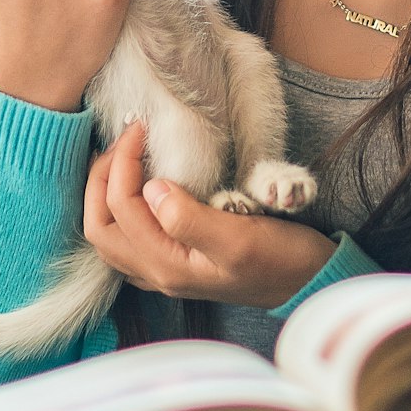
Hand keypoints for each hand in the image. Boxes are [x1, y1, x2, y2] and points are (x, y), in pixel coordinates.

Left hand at [84, 123, 336, 309]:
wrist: (309, 281)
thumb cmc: (281, 259)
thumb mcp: (241, 236)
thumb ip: (190, 218)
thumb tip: (151, 189)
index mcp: (169, 265)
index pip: (121, 209)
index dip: (121, 163)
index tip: (140, 129)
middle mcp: (159, 273)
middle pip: (101, 229)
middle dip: (101, 180)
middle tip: (124, 141)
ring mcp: (166, 271)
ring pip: (111, 237)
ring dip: (107, 194)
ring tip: (123, 157)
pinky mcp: (178, 263)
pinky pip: (130, 240)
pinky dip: (121, 209)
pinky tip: (138, 186)